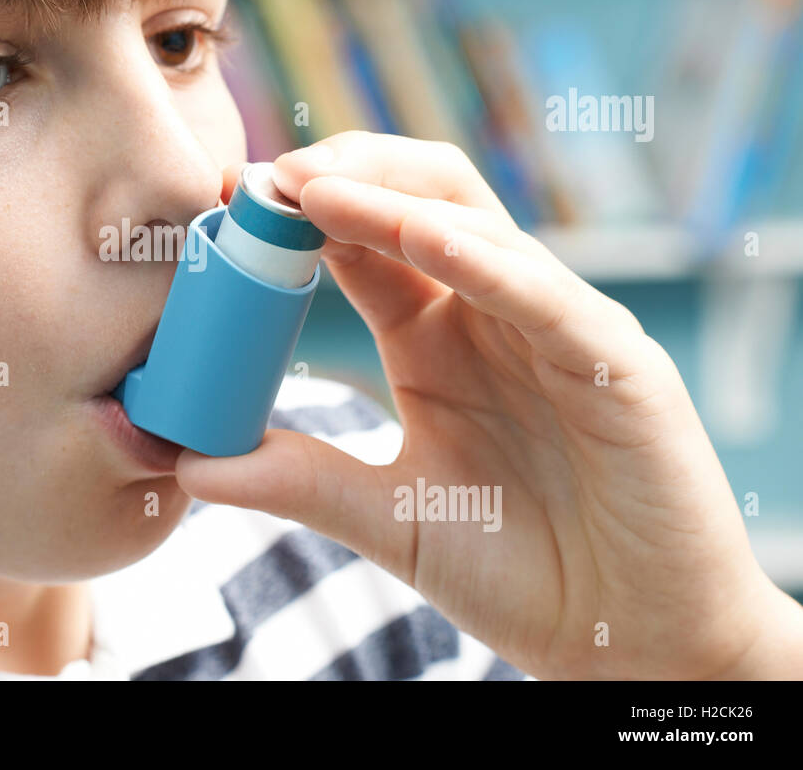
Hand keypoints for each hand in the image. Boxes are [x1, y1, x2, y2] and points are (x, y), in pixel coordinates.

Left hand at [176, 130, 802, 678]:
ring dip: (390, 199)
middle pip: (420, 199)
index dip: (299, 213)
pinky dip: (481, 258)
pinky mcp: (616, 364)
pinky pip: (545, 294)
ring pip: (477, 225)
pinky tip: (418, 237)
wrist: (626, 640)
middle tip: (267, 176)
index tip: (230, 202)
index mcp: (435, 336)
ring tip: (313, 188)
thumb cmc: (521, 568)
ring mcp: (556, 328)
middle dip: (343, 174)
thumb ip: (299, 480)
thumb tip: (187, 462)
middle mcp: (492, 313)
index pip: (362, 242)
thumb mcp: (388, 517)